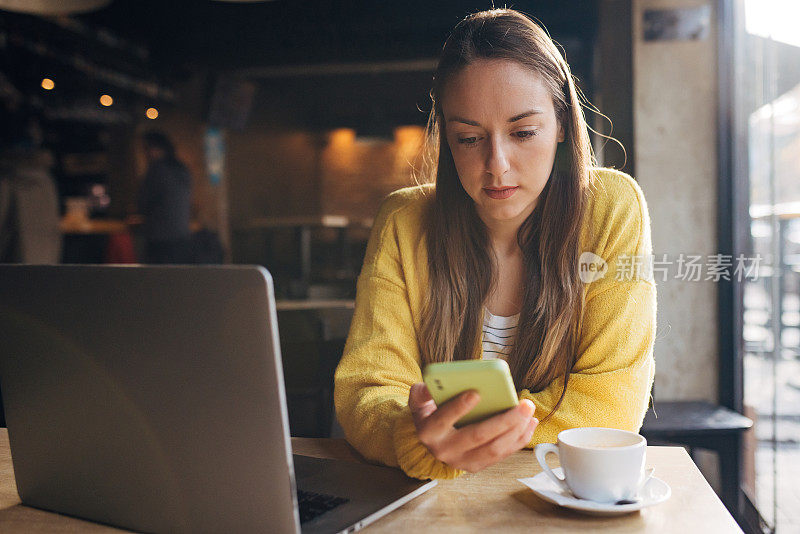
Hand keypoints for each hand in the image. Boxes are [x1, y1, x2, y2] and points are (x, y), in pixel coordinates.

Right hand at [408, 382, 537, 472]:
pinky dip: (518, 440)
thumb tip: (430, 384)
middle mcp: (445, 450)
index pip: (443, 420)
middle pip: (477, 436)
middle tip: (522, 405)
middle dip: (503, 421)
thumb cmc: (430, 415)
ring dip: (516, 431)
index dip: (459, 407)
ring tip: (529, 412)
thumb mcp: (419, 402)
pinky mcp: (477, 465)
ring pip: (494, 449)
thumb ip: (421, 392)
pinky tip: (529, 423)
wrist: (432, 442)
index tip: (476, 393)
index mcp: (429, 432)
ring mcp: (462, 461)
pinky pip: (502, 455)